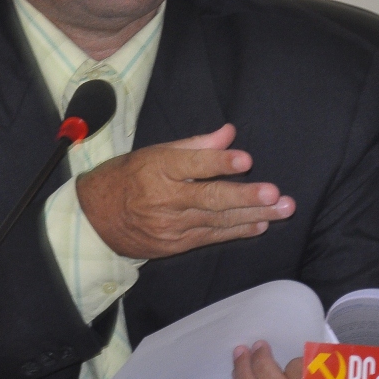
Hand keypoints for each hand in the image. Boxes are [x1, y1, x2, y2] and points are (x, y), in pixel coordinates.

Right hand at [75, 124, 294, 258]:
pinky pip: (211, 236)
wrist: (95, 219)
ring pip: (217, 220)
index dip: (219, 162)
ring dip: (253, 214)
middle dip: (246, 197)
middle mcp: (165, 199)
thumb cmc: (128, 177)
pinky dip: (237, 231)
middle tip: (275, 194)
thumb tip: (229, 133)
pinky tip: (260, 224)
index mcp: (157, 168)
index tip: (246, 160)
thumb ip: (195, 145)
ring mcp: (170, 226)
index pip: (192, 164)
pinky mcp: (175, 245)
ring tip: (283, 209)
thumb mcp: (154, 153)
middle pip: (210, 198)